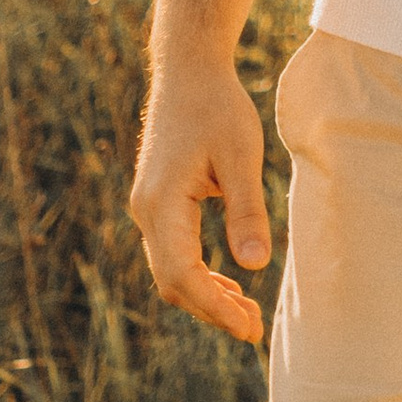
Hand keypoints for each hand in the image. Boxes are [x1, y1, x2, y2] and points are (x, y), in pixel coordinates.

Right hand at [129, 51, 271, 345]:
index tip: (248, 328)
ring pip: (170, 270)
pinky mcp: (158, 203)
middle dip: (211, 310)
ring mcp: (148, 208)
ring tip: (247, 313)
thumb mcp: (241, 155)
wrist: (187, 72)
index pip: (182, 275)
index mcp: (162, 203)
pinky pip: (172, 252)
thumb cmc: (217, 107)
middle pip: (172, 281)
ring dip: (205, 295)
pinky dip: (199, 274)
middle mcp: (146, 211)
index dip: (214, 308)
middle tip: (254, 329)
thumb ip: (246, 210)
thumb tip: (254, 265)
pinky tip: (230, 283)